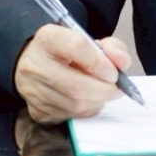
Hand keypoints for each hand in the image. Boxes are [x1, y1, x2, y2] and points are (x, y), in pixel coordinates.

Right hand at [14, 23, 134, 124]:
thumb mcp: (89, 41)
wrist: (36, 64)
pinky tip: (87, 100)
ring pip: (75, 105)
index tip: (113, 71)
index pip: (76, 47)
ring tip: (102, 92)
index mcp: (47, 39)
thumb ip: (111, 47)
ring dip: (97, 101)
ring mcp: (33, 91)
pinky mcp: (37, 111)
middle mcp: (34, 65)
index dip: (100, 62)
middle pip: (76, 86)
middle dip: (104, 90)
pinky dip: (86, 110)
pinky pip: (71, 116)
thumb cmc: (66, 52)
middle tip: (115, 88)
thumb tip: (122, 62)